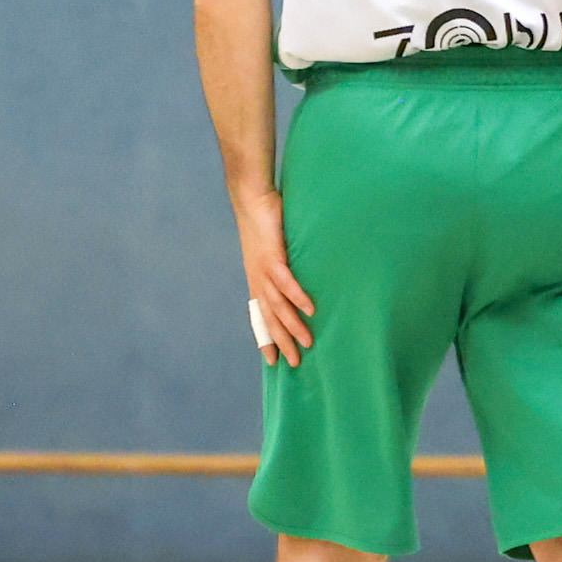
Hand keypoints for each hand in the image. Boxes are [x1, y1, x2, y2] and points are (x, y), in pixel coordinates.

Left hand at [234, 187, 314, 365]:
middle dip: (281, 341)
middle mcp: (258, 279)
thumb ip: (287, 261)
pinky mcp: (273, 257)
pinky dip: (297, 296)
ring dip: (292, 325)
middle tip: (295, 363)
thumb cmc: (267, 219)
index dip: (265, 337)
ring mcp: (264, 270)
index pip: (260, 315)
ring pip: (277, 305)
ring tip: (308, 343)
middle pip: (269, 318)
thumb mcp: (276, 247)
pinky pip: (286, 282)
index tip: (271, 360)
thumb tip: (303, 271)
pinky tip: (309, 309)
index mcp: (257, 279)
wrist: (251, 198)